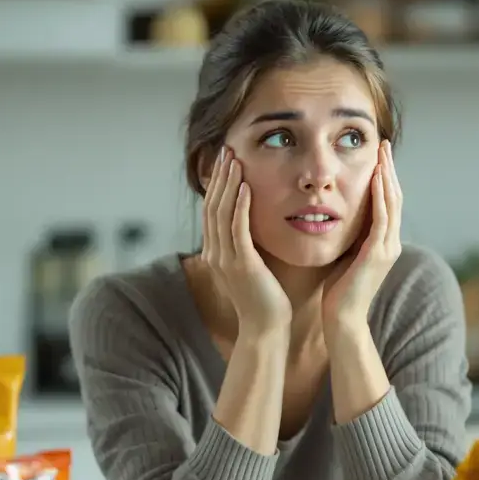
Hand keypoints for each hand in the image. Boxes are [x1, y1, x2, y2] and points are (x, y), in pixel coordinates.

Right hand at [202, 148, 290, 336]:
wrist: (266, 329)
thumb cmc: (265, 300)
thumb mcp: (250, 267)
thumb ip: (246, 246)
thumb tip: (252, 225)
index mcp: (215, 253)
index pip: (212, 210)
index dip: (217, 184)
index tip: (225, 161)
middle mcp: (215, 253)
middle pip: (212, 206)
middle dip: (219, 177)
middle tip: (226, 150)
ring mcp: (225, 259)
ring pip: (221, 213)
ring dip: (228, 184)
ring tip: (235, 160)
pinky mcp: (241, 264)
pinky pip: (237, 229)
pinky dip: (240, 206)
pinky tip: (247, 187)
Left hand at [323, 140, 402, 329]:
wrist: (342, 320)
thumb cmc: (338, 292)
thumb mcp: (346, 256)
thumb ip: (349, 237)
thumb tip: (339, 217)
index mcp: (384, 243)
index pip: (388, 203)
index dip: (386, 178)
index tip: (379, 156)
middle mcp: (391, 243)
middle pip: (395, 197)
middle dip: (390, 169)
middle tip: (384, 144)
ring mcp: (387, 248)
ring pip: (392, 204)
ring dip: (388, 176)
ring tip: (382, 153)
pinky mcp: (377, 254)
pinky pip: (382, 218)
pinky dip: (380, 196)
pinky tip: (376, 178)